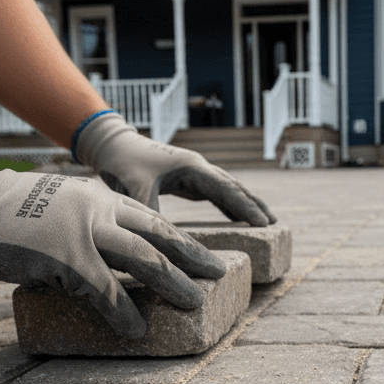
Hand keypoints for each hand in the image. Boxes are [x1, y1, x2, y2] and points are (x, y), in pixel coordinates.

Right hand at [0, 142, 226, 337]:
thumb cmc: (4, 211)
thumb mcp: (57, 206)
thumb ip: (86, 228)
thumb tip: (103, 263)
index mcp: (100, 198)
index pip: (153, 220)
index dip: (182, 241)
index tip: (204, 256)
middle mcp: (101, 209)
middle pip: (160, 236)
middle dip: (193, 258)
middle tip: (219, 274)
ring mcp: (85, 232)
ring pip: (144, 260)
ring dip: (173, 284)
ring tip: (194, 303)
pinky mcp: (66, 258)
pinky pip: (105, 290)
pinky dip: (123, 312)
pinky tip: (136, 329)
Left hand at [75, 112, 275, 224]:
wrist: (110, 145)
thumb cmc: (121, 164)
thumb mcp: (133, 190)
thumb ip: (150, 212)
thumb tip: (164, 239)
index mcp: (191, 167)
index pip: (226, 189)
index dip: (246, 206)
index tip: (264, 223)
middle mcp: (197, 167)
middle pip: (234, 186)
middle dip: (254, 204)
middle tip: (274, 224)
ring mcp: (193, 172)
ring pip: (227, 188)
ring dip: (246, 203)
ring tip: (265, 221)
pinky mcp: (186, 179)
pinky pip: (214, 193)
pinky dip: (229, 204)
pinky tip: (236, 217)